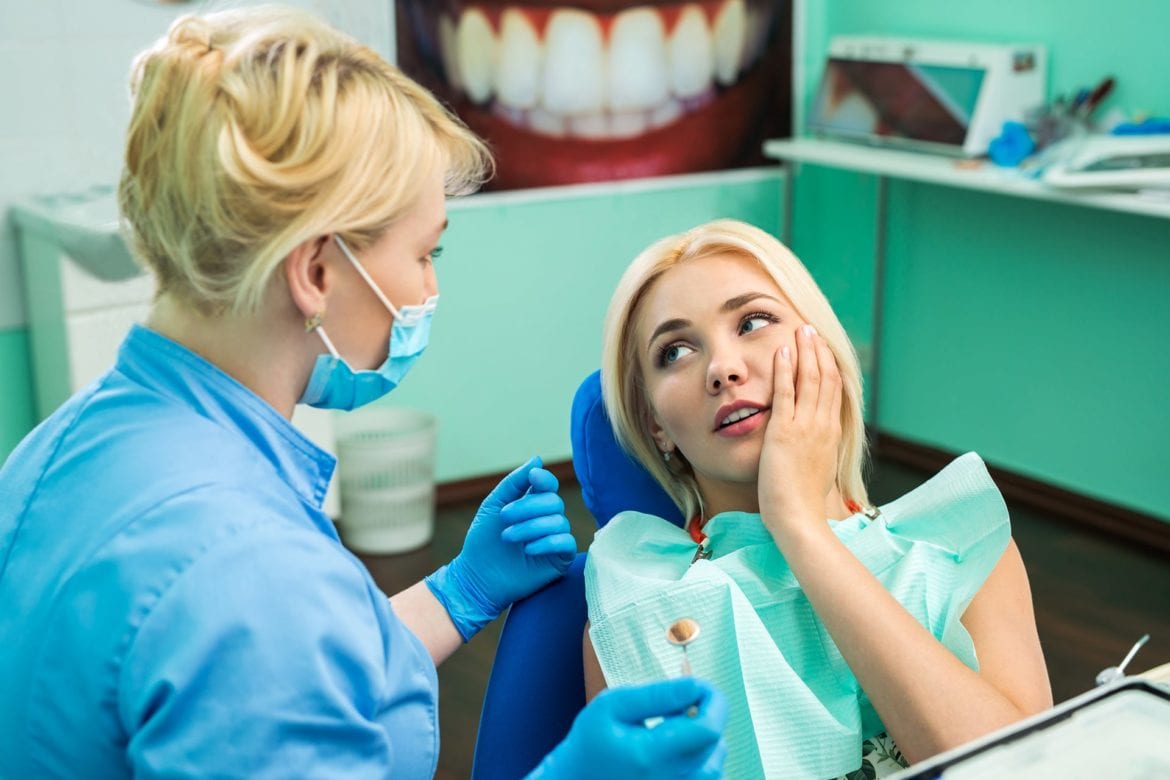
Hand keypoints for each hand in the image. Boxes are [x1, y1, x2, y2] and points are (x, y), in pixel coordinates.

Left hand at [424, 456, 576, 639]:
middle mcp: (547, 519)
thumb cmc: (483, 543)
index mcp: (532, 504)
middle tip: (504, 518)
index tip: (532, 477)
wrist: (478, 577)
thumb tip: (537, 459)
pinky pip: (566, 542)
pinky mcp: (560, 559)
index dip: (544, 479)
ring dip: (530, 527)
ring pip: (558, 522)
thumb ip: (514, 483)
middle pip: (554, 502)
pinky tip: (528, 550)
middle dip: (527, 508)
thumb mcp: (493, 506)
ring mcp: (555, 539)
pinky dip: (547, 542)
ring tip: (508, 538)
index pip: (548, 485)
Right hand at [530, 679, 726, 779]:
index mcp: (652, 755)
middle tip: (678, 703)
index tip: (700, 686)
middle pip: (715, 744)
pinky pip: (706, 776)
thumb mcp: (612, 706)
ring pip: (716, 763)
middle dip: (706, 715)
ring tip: (674, 726)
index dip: (714, 702)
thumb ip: (655, 696)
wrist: (576, 779)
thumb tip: (694, 686)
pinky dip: (702, 757)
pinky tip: (676, 747)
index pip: (708, 730)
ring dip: (705, 738)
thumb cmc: (590, 742)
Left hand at [757, 325, 842, 534]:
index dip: (829, 365)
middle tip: (811, 329)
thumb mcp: (817, 470)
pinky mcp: (785, 431)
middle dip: (818, 350)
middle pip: (826, 378)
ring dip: (805, 351)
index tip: (822, 348)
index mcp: (831, 434)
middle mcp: (823, 425)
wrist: (798, 517)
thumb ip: (817, 451)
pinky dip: (785, 369)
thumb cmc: (803, 502)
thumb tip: (815, 445)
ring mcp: (806, 427)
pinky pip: (786, 392)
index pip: (834, 391)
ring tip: (801, 330)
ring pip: (810, 379)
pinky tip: (782, 351)